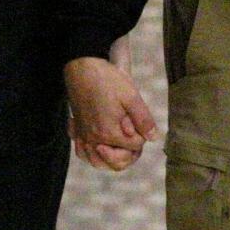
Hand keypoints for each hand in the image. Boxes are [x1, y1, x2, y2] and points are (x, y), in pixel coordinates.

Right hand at [65, 55, 157, 171]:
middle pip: (116, 162)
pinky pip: (82, 152)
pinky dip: (90, 154)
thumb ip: (143, 120)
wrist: (82, 66)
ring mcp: (83, 136)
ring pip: (97, 162)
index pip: (134, 147)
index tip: (137, 119)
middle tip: (133, 137)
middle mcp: (94, 139)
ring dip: (110, 159)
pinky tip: (98, 147)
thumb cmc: (107, 79)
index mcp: (109, 133)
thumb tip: (153, 138)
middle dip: (129, 154)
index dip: (141, 135)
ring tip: (119, 148)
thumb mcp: (131, 96)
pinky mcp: (76, 130)